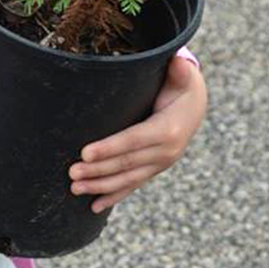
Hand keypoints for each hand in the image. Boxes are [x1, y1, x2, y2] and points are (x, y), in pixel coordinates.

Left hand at [69, 55, 206, 212]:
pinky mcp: (153, 168)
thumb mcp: (184, 76)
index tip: (85, 152)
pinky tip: (95, 206)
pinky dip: (114, 196)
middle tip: (71, 173)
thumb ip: (179, 70)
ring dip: (100, 185)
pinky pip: (132, 185)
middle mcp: (165, 151)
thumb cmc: (182, 86)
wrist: (197, 106)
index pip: (132, 140)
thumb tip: (179, 60)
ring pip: (126, 178)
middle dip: (97, 170)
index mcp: (167, 129)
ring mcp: (159, 164)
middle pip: (125, 163)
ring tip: (75, 188)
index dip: (109, 148)